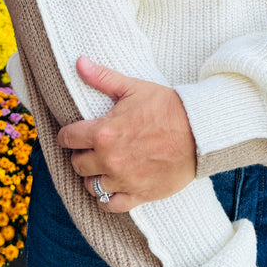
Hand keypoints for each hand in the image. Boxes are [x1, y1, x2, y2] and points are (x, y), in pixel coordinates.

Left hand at [56, 57, 196, 210]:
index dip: (68, 135)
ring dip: (93, 177)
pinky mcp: (139, 195)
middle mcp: (109, 160)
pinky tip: (110, 189)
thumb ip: (102, 77)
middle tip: (91, 149)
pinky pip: (111, 205)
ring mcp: (123, 180)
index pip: (67, 138)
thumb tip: (79, 62)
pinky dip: (106, 199)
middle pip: (77, 164)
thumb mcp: (133, 87)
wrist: (199, 132)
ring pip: (91, 186)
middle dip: (81, 155)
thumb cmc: (167, 107)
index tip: (73, 134)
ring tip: (101, 168)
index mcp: (103, 133)